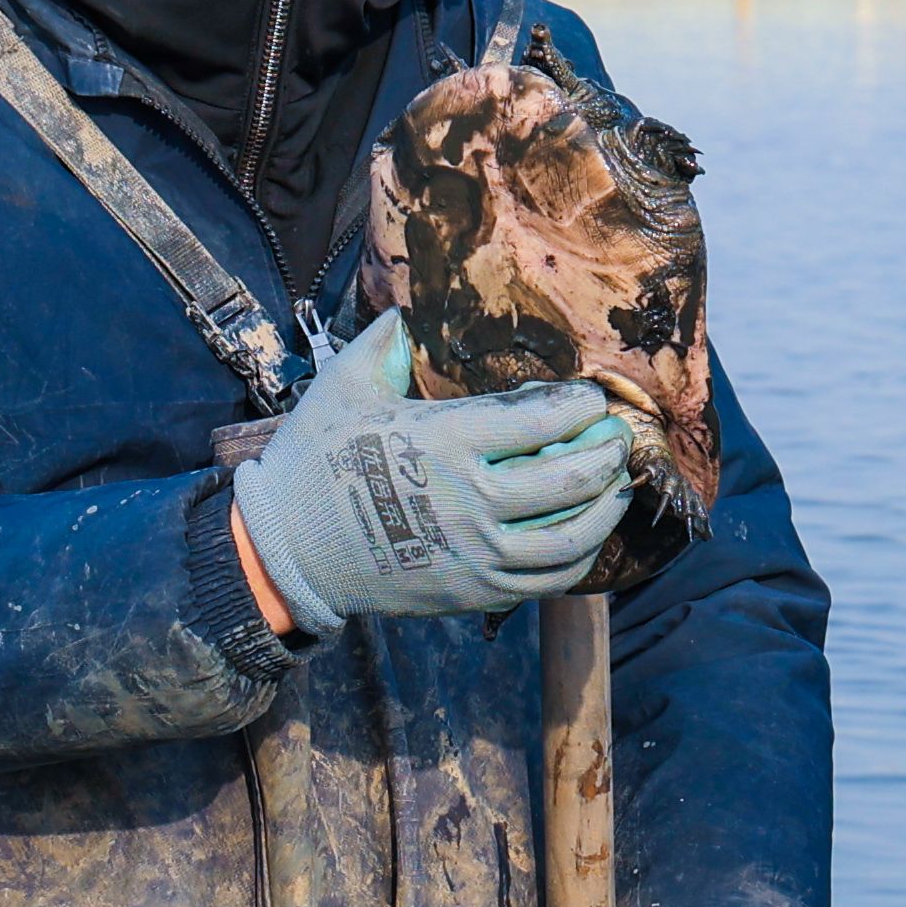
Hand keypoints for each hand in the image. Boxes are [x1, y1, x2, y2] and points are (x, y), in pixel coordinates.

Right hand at [232, 315, 632, 631]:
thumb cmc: (315, 461)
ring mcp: (476, 552)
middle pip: (570, 477)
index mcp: (446, 440)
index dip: (578, 406)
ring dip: (605, 508)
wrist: (288, 550)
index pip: (540, 418)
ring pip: (571, 536)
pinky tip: (586, 535)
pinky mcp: (475, 591)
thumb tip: (412, 316)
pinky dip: (580, 556)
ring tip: (616, 485)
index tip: (590, 399)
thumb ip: (387, 344)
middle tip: (617, 436)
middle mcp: (471, 500)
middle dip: (606, 452)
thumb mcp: (345, 386)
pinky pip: (548, 580)